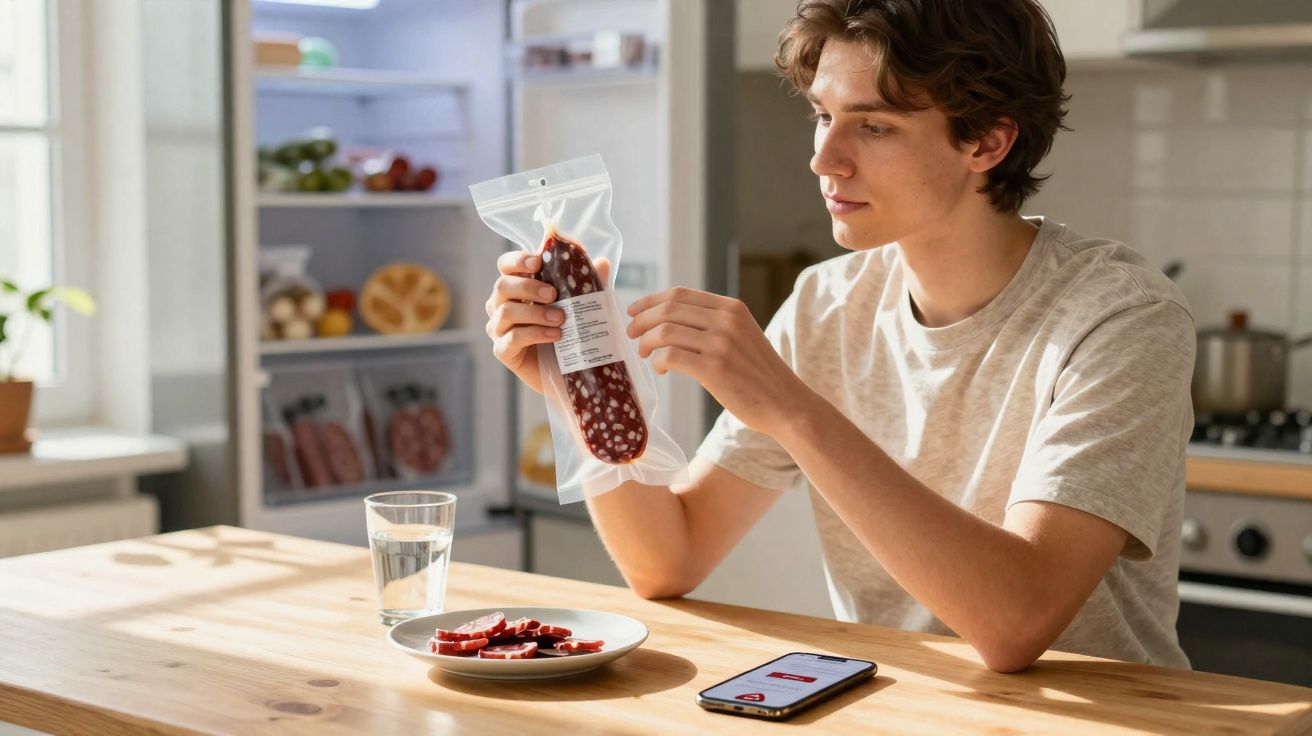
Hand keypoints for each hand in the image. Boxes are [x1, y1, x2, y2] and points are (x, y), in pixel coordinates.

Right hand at [484, 250, 610, 393]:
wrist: (571, 372)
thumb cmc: (571, 332)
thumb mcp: (583, 304)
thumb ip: (589, 283)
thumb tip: (602, 263)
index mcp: (517, 287)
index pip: (506, 265)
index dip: (517, 260)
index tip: (538, 263)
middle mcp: (501, 305)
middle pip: (502, 286)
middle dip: (528, 287)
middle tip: (554, 294)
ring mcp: (499, 329)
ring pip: (506, 312)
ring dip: (535, 312)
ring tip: (560, 319)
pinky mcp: (503, 351)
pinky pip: (512, 339)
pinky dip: (535, 334)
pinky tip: (555, 335)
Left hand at [625, 287, 808, 431]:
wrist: (787, 404)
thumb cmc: (761, 376)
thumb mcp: (743, 336)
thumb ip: (716, 325)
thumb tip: (674, 321)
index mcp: (732, 309)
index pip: (680, 294)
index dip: (651, 300)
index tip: (635, 311)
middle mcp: (726, 321)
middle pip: (668, 309)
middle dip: (642, 320)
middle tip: (631, 334)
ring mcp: (721, 344)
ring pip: (665, 331)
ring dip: (646, 341)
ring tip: (643, 353)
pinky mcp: (714, 369)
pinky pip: (670, 356)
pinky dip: (657, 361)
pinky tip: (659, 369)